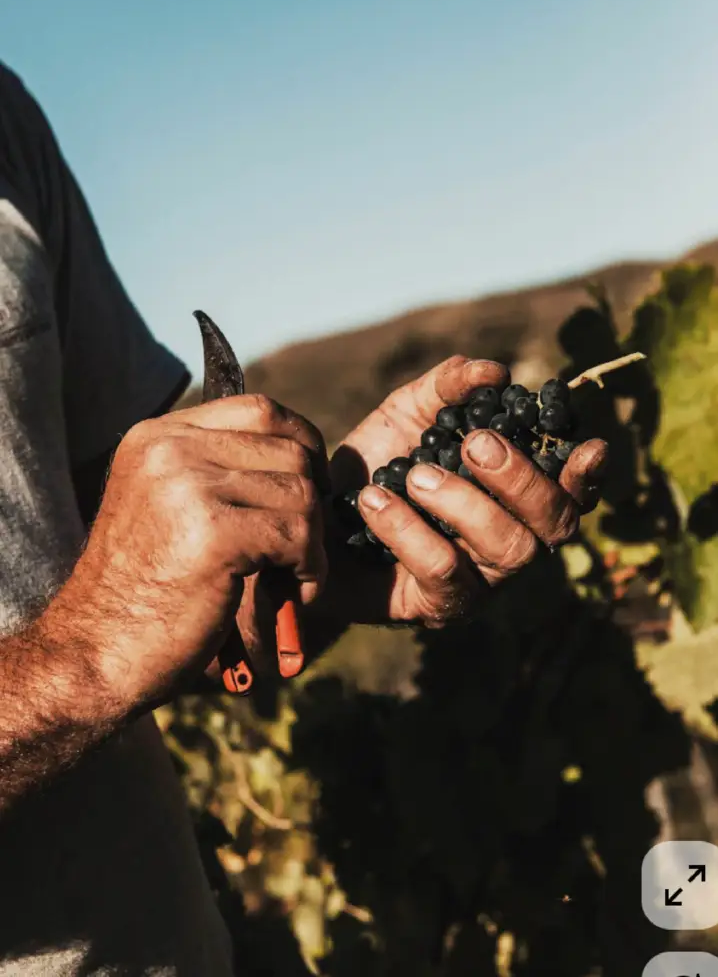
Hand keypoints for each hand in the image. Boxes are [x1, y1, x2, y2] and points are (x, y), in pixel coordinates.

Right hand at [61, 395, 328, 706]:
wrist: (97, 652)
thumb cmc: (145, 592)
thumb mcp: (170, 508)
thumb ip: (217, 472)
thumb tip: (304, 460)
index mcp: (158, 436)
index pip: (260, 410)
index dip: (302, 446)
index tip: (308, 491)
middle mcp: (170, 449)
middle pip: (291, 449)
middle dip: (314, 501)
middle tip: (304, 547)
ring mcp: (188, 485)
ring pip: (302, 492)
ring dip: (314, 541)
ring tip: (295, 576)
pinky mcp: (212, 531)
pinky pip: (299, 534)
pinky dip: (310, 568)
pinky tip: (295, 592)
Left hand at [324, 356, 607, 627]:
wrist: (310, 516)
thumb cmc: (374, 466)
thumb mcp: (407, 413)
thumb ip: (449, 388)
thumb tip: (494, 371)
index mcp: (514, 498)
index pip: (572, 495)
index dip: (589, 475)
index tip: (590, 445)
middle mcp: (510, 543)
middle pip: (554, 525)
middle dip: (522, 479)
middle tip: (476, 444)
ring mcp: (480, 583)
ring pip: (508, 549)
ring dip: (465, 503)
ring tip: (414, 473)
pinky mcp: (436, 607)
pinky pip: (443, 571)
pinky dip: (409, 528)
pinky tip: (373, 500)